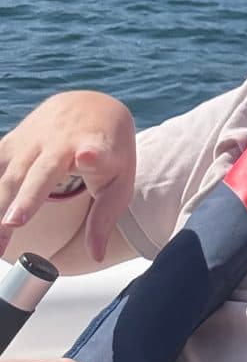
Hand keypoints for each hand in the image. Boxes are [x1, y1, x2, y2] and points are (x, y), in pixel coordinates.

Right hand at [0, 92, 135, 261]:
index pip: (93, 154)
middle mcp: (58, 141)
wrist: (92, 105)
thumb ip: (104, 218)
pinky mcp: (11, 142)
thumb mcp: (120, 181)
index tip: (87, 157)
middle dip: (23, 199)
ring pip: (6, 174)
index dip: (91, 157)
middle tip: (10, 226)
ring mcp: (30, 140)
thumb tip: (96, 256)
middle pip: (36, 174)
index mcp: (93, 146)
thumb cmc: (111, 151)